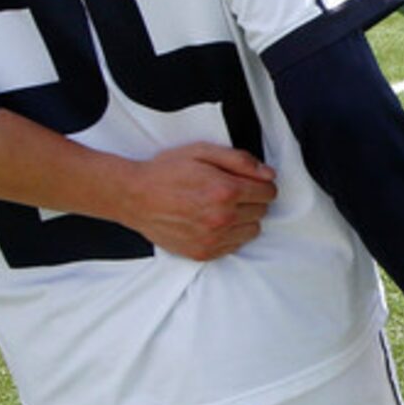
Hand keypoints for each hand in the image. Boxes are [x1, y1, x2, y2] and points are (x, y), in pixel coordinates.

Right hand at [117, 142, 276, 260]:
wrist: (134, 197)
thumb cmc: (166, 171)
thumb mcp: (202, 151)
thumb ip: (240, 161)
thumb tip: (269, 175)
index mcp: (226, 190)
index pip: (268, 192)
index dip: (261, 184)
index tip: (249, 181)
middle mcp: (222, 218)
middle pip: (262, 212)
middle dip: (253, 199)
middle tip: (231, 191)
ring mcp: (213, 239)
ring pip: (252, 231)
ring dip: (244, 218)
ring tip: (222, 207)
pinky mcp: (203, 253)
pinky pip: (235, 246)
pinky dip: (230, 234)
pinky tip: (213, 221)